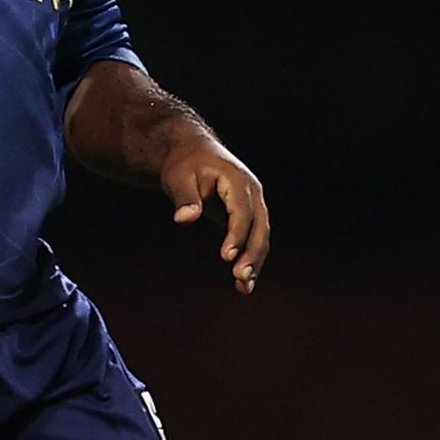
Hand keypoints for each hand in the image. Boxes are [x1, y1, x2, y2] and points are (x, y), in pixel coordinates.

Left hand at [162, 136, 268, 294]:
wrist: (193, 152)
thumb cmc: (184, 163)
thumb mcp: (178, 176)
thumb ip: (184, 198)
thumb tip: (184, 219)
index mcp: (238, 181)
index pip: (241, 212)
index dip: (236, 234)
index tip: (226, 256)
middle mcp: (253, 194)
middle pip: (259, 227)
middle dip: (251, 254)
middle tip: (239, 277)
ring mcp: (254, 205)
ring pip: (261, 237)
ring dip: (255, 262)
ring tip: (243, 288)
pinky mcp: (249, 216)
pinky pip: (254, 240)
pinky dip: (250, 259)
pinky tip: (243, 283)